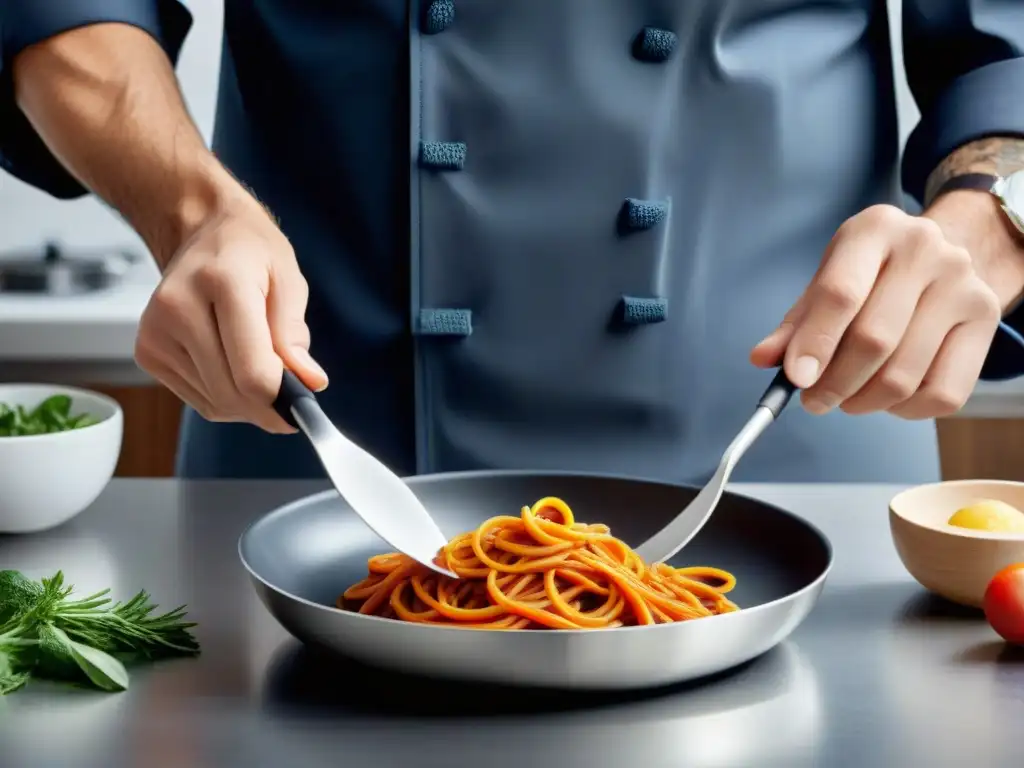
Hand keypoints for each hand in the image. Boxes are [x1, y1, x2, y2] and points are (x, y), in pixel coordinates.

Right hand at [134, 200, 327, 432]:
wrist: (202, 233)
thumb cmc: (252, 254)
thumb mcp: (288, 280)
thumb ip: (295, 334)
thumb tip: (309, 382)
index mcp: (221, 282)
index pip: (252, 370)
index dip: (283, 398)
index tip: (302, 403)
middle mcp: (178, 307)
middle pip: (232, 393)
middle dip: (268, 404)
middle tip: (290, 392)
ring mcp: (155, 332)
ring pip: (215, 403)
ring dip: (247, 403)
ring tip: (259, 367)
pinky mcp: (147, 352)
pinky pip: (198, 401)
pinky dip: (225, 397)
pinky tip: (232, 368)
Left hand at [750, 204, 1000, 418]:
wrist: (942, 256)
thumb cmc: (871, 272)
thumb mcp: (829, 279)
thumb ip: (795, 323)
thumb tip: (763, 359)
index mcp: (875, 229)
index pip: (840, 294)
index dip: (815, 343)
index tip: (795, 380)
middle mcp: (925, 249)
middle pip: (874, 340)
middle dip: (834, 384)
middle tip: (813, 400)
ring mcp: (963, 284)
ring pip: (905, 375)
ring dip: (864, 402)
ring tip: (846, 399)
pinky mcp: (987, 319)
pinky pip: (943, 393)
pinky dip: (905, 410)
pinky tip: (887, 397)